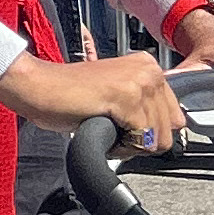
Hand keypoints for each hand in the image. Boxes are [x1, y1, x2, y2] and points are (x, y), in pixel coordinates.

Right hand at [0, 48, 186, 154]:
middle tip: (113, 129)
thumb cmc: (68, 94)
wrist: (37, 86)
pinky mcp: (126, 98)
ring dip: (129, 145)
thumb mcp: (118, 95)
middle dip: (141, 141)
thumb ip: (144, 107)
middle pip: (169, 131)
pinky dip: (120, 147)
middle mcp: (149, 70)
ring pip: (156, 139)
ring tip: (104, 128)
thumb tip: (164, 135)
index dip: (149, 132)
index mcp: (149, 67)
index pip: (176, 118)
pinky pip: (140, 141)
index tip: (126, 126)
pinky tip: (101, 130)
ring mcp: (138, 82)